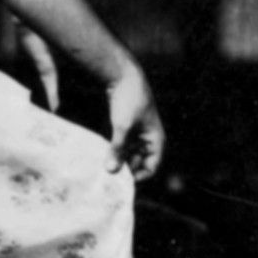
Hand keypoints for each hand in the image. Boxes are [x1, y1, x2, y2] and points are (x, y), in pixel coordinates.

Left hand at [107, 60, 164, 177]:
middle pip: (139, 163)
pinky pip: (122, 146)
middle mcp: (149, 139)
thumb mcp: (122, 127)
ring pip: (129, 155)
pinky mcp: (126, 129)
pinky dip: (114, 151)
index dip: (138, 176)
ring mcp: (137, 134)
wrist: (123, 76)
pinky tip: (102, 155)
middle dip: (126, 169)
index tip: (120, 181)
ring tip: (103, 166)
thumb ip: (117, 149)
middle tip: (107, 176)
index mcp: (156, 140)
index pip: (152, 168)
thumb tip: (111, 172)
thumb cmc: (129, 100)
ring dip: (118, 160)